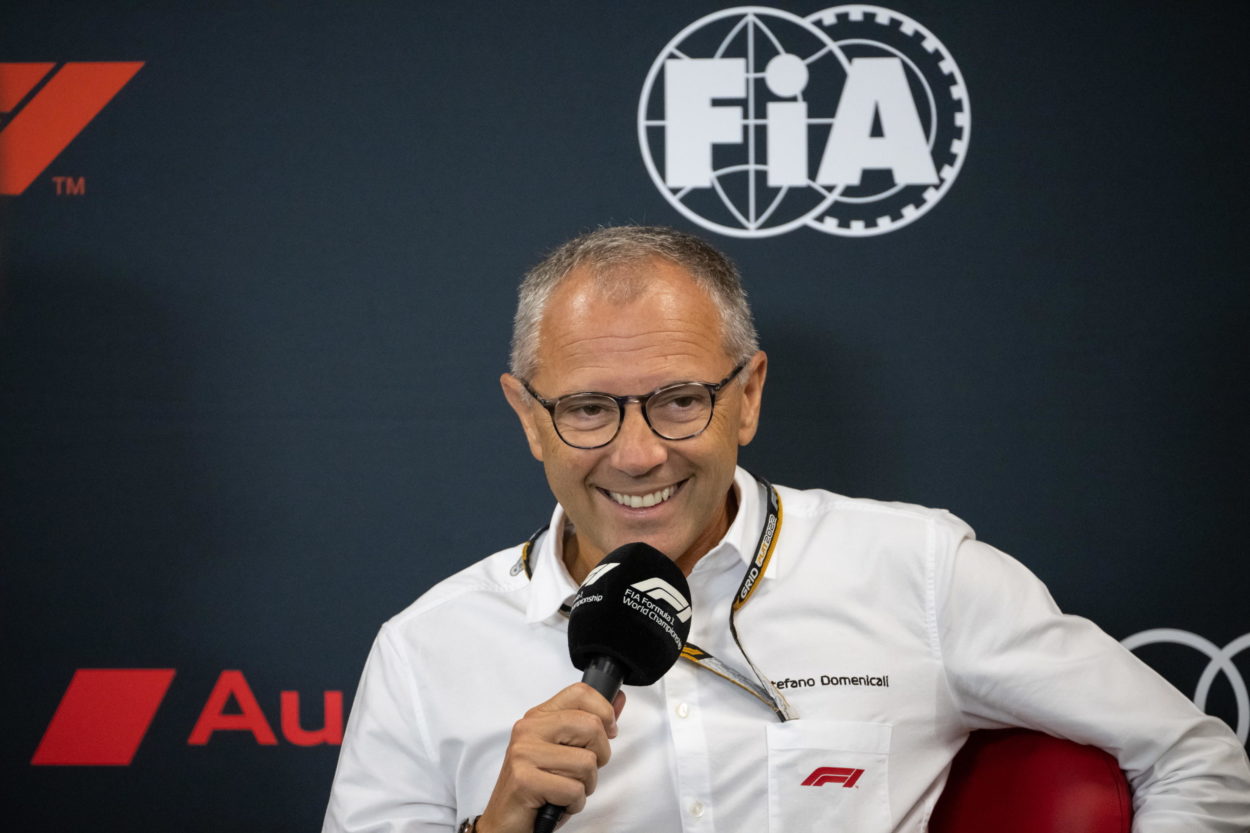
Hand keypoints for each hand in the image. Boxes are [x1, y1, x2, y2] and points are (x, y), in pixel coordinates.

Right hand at [475, 683, 626, 832]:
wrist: (505, 823)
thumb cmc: (539, 789)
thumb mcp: (566, 752)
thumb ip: (591, 725)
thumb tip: (618, 700)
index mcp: (538, 717)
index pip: (580, 693)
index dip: (604, 712)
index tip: (607, 732)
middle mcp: (528, 729)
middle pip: (591, 726)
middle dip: (598, 757)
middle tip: (580, 773)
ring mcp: (524, 753)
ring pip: (587, 762)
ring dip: (584, 786)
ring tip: (564, 791)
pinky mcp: (524, 780)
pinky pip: (574, 790)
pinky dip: (573, 804)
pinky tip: (557, 804)